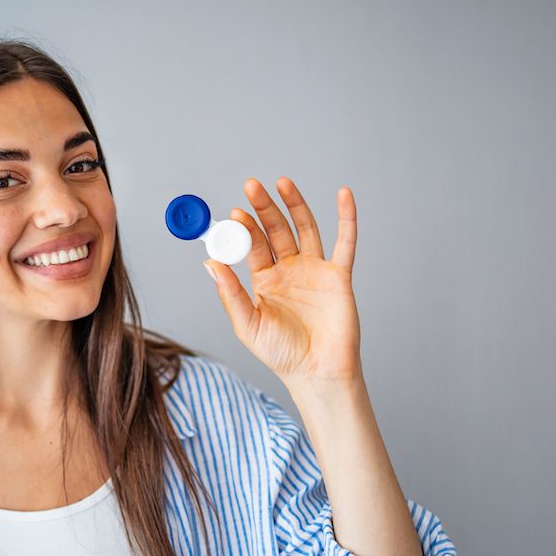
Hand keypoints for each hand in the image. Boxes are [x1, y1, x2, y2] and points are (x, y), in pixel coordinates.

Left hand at [204, 176, 362, 386]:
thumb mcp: (247, 324)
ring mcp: (315, 270)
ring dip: (295, 204)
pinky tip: (344, 193)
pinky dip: (347, 217)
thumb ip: (229, 293)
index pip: (252, 245)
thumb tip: (209, 263)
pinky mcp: (338, 276)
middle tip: (252, 186)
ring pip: (305, 228)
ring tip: (282, 182)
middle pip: (276, 230)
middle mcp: (289, 270)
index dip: (243, 229)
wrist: (317, 372)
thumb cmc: (281, 354)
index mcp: (265, 280)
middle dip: (264, 208)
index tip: (234, 213)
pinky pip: (345, 242)